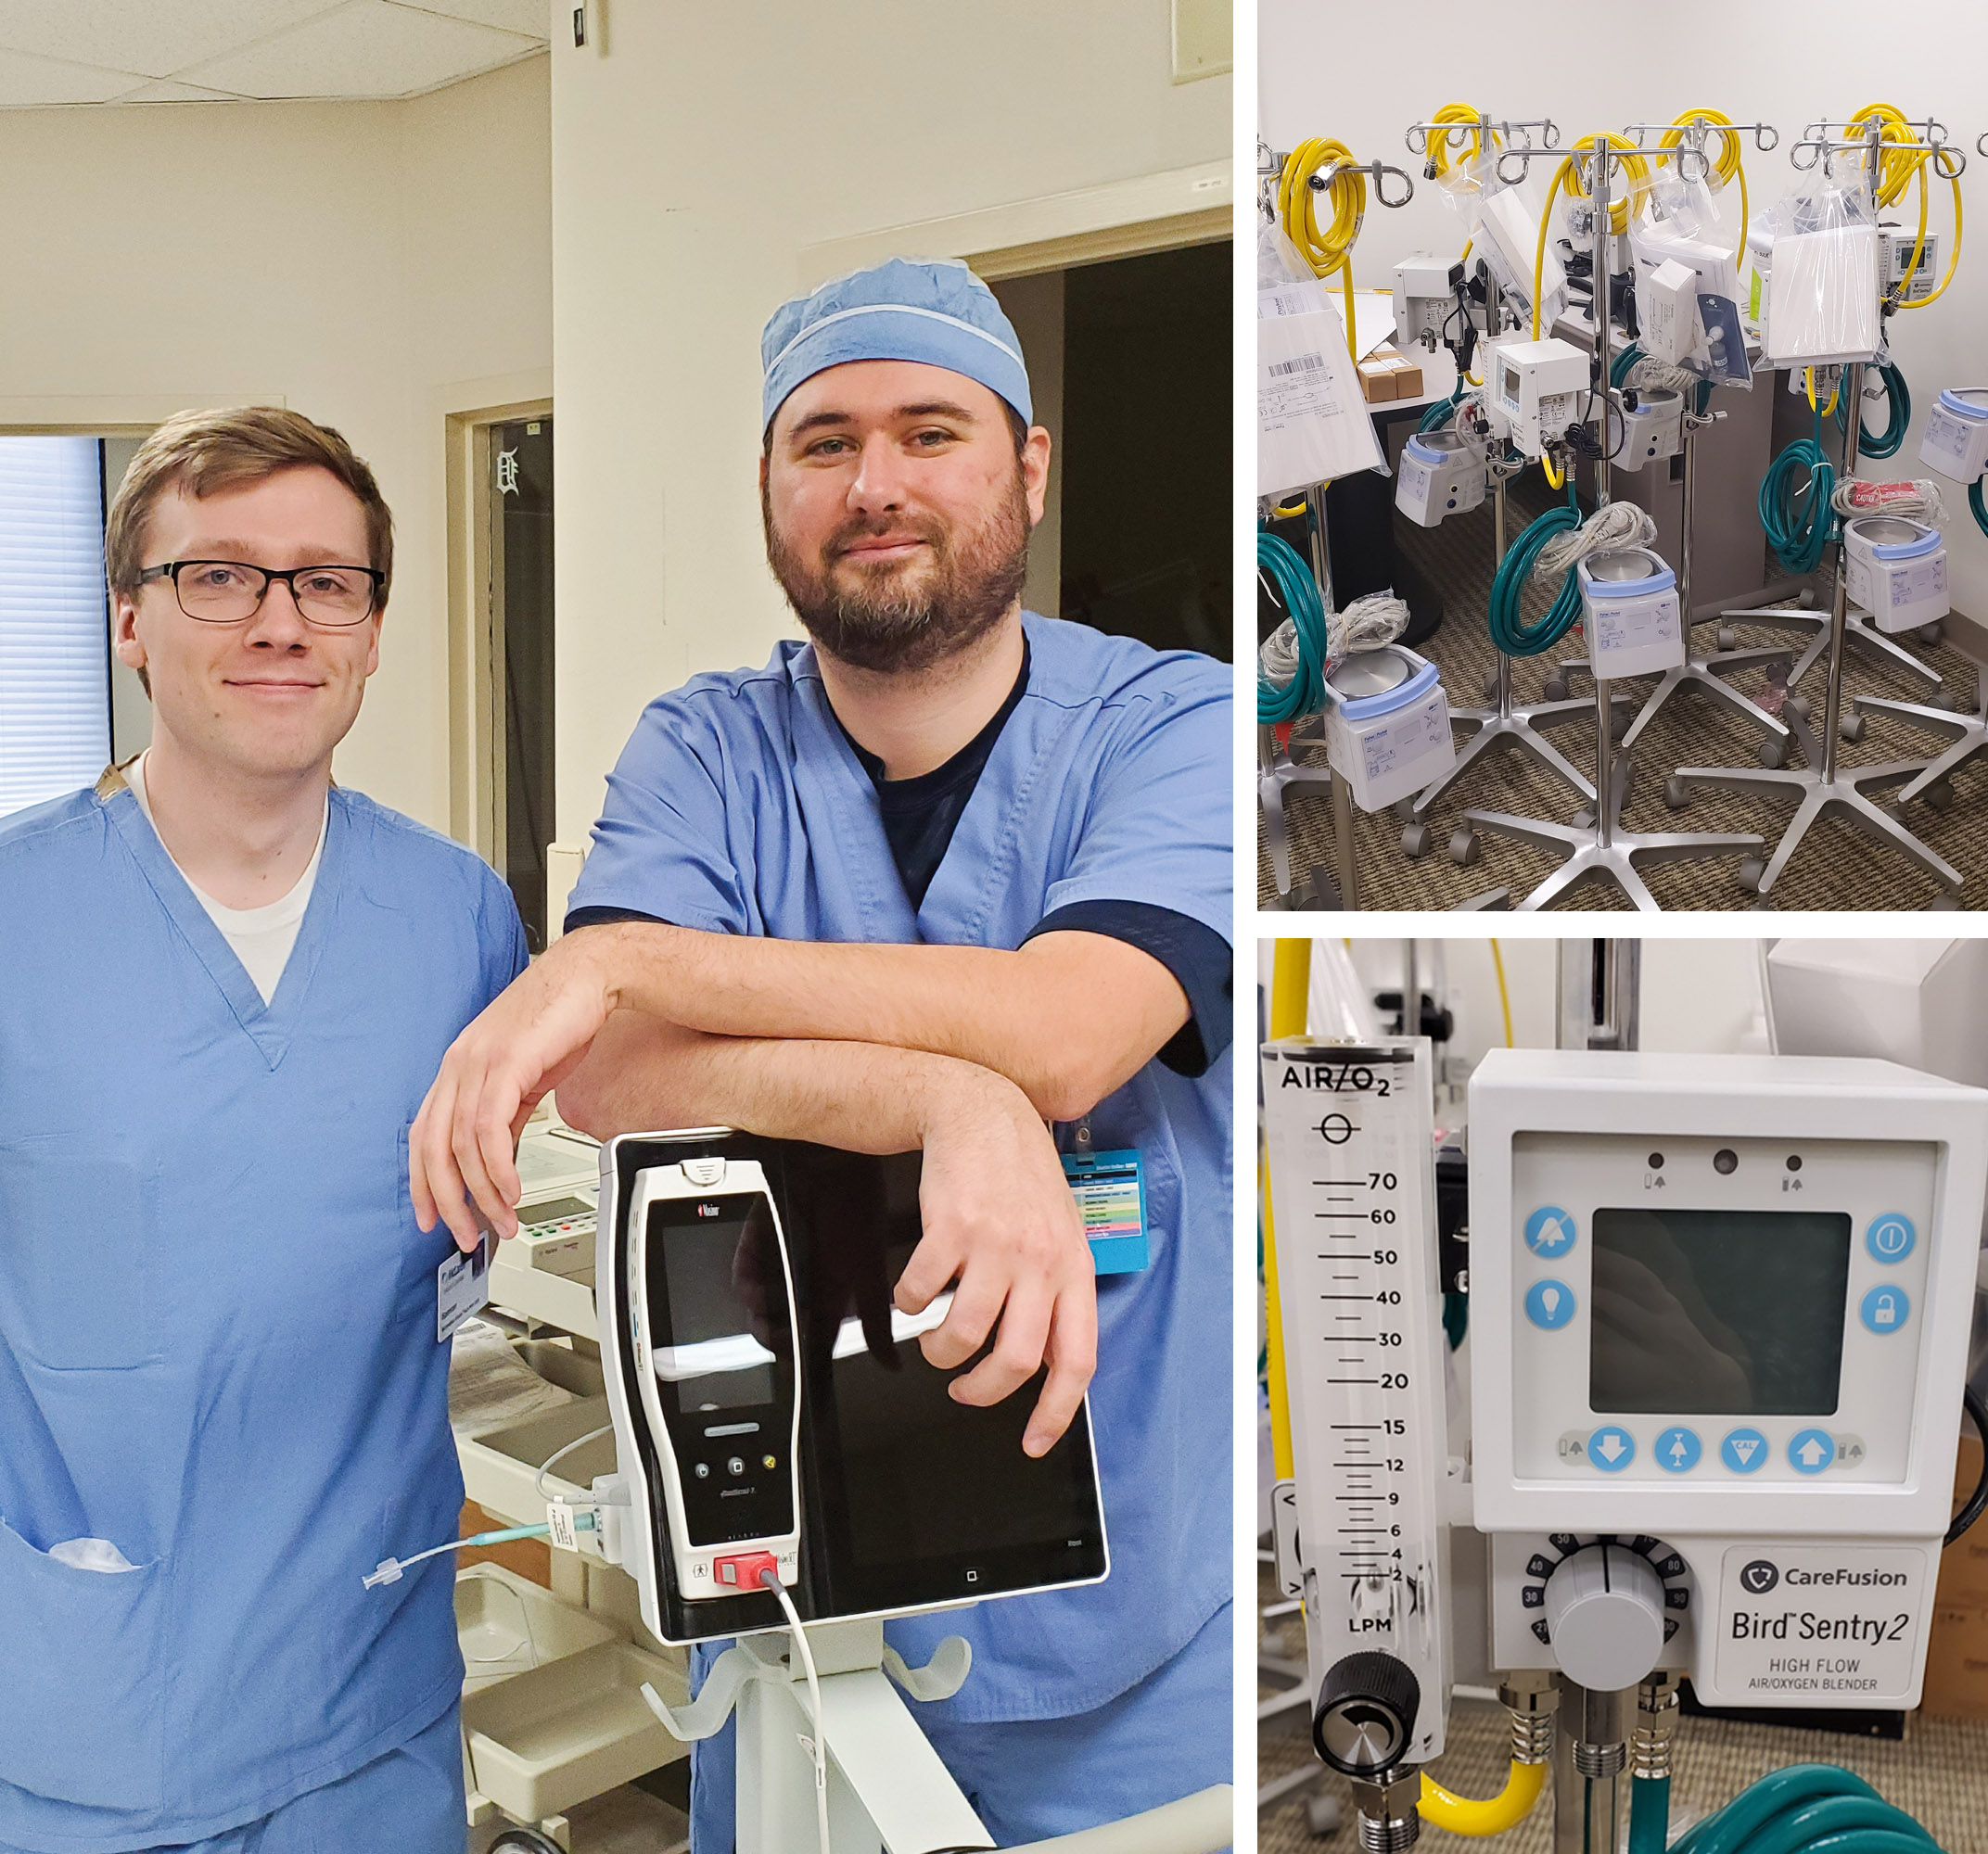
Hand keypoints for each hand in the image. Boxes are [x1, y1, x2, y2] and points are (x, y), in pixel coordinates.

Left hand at [410, 933, 621, 1249]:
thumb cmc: (560, 1018)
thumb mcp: (524, 1075)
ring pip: (462, 1145)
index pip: (423, 1135)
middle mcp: (458, 1065)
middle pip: (433, 1148)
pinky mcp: (506, 1064)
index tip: (432, 1218)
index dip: (422, 1182)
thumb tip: (497, 1158)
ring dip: (483, 1193)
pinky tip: (512, 1189)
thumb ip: (505, 1115)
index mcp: (458, 1068)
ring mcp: (478, 1063)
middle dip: (448, 1201)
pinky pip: (489, 1129)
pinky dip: (498, 1168)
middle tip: (466, 1235)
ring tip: (503, 1219)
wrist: (589, 976)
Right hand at [894, 1069, 1097, 1455]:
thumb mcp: (1060, 1235)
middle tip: (964, 1389)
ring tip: (936, 1340)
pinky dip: (910, 1304)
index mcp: (1074, 1269)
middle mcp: (1040, 1260)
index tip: (1033, 1441)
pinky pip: (921, 1293)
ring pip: (963, 1334)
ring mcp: (996, 1244)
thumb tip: (1043, 1360)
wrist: (982, 1114)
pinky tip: (914, 1293)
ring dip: (940, 1351)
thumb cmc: (1020, 1178)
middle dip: (981, 1391)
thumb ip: (1056, 1294)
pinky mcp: (951, 1228)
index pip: (1076, 1359)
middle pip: (1013, 1359)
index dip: (1055, 1412)